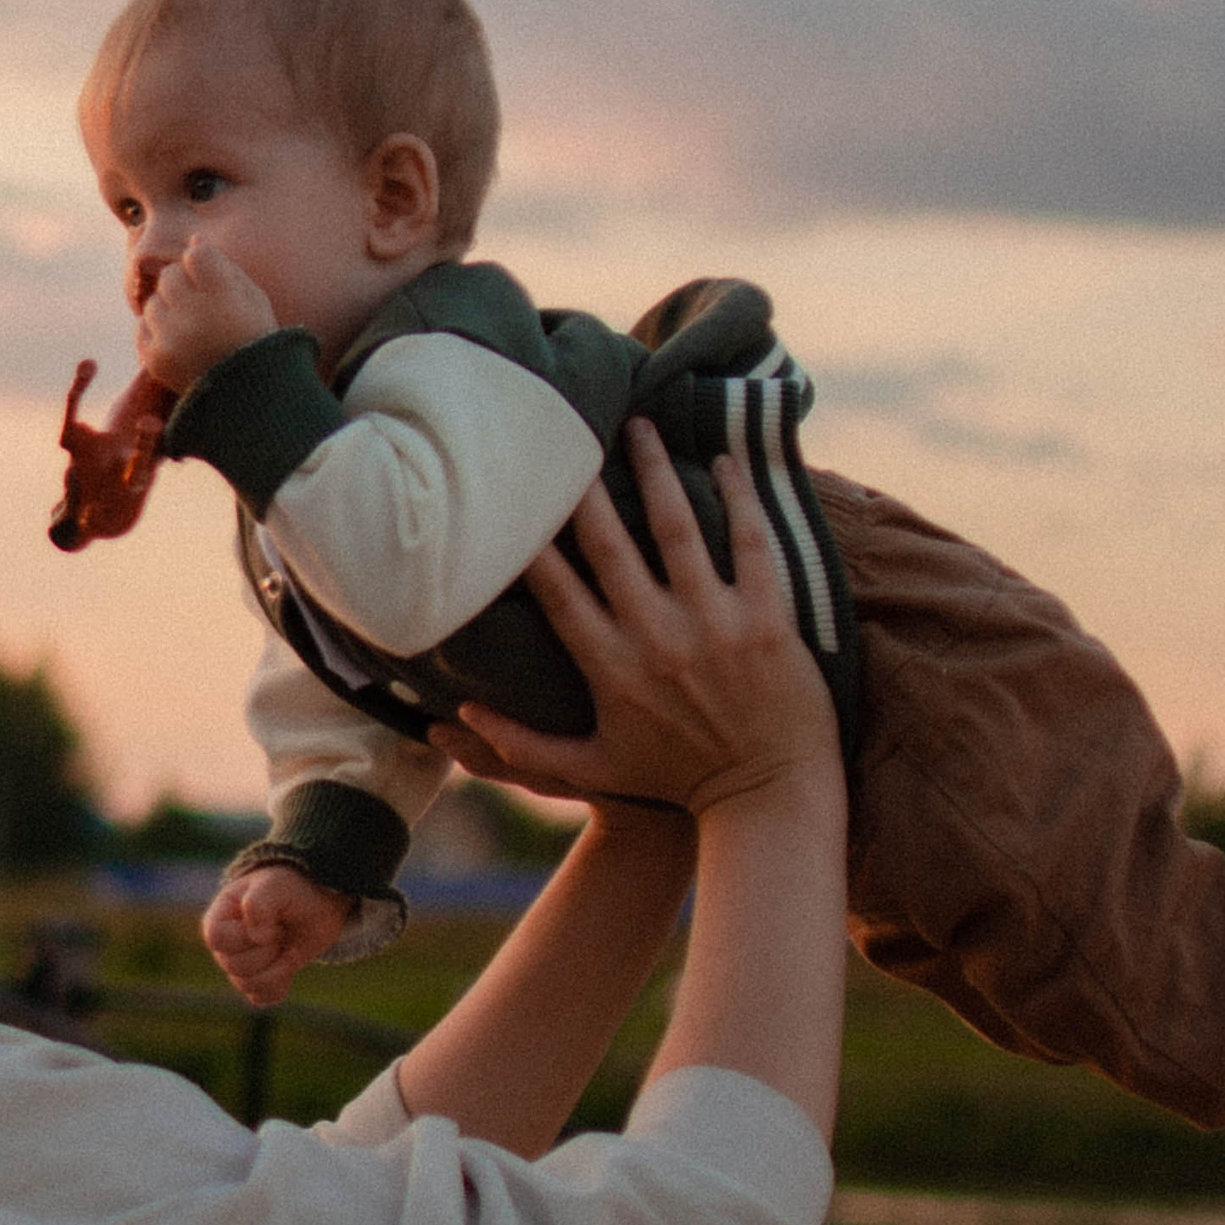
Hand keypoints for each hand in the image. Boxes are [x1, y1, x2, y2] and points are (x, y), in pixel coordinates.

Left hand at [139, 239, 278, 394]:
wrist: (247, 399)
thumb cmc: (254, 341)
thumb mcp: (254, 300)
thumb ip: (225, 267)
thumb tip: (194, 241)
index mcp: (225, 295)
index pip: (197, 254)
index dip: (203, 262)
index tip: (211, 278)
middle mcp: (195, 313)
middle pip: (170, 275)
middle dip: (183, 286)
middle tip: (200, 306)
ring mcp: (172, 337)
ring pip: (153, 302)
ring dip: (169, 311)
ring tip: (191, 329)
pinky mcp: (156, 359)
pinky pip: (143, 329)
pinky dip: (158, 334)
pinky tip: (180, 345)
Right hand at [204, 864, 352, 1007]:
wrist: (315, 906)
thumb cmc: (289, 890)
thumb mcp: (276, 886)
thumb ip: (259, 903)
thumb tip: (256, 937)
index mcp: (220, 916)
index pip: (217, 938)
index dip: (245, 936)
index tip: (272, 923)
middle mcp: (225, 944)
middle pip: (233, 966)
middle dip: (267, 951)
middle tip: (283, 931)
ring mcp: (241, 965)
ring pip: (247, 985)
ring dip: (277, 969)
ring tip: (289, 948)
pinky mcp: (259, 981)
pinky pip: (261, 997)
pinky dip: (280, 985)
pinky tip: (288, 965)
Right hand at [436, 423, 839, 817]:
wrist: (766, 797)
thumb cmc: (675, 781)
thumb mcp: (589, 769)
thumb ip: (521, 743)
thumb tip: (456, 713)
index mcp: (609, 667)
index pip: (557, 588)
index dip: (532, 539)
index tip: (513, 496)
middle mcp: (657, 637)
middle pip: (610, 542)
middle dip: (586, 484)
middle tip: (573, 436)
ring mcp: (715, 623)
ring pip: (678, 527)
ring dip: (657, 470)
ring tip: (641, 427)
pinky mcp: (768, 619)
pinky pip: (752, 541)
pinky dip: (738, 496)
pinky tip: (724, 462)